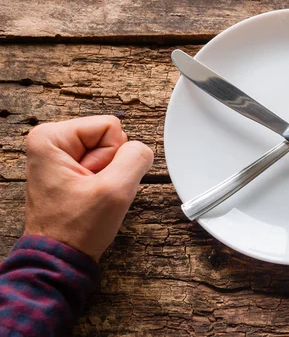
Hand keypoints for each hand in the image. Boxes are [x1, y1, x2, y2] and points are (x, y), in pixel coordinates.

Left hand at [24, 115, 153, 261]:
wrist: (62, 258)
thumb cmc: (76, 229)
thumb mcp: (115, 191)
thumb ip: (136, 159)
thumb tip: (142, 150)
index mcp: (50, 138)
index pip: (111, 126)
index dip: (114, 157)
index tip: (95, 181)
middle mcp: (51, 142)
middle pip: (110, 137)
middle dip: (112, 166)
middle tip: (95, 190)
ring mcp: (61, 156)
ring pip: (111, 151)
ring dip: (109, 176)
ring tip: (92, 196)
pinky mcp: (70, 169)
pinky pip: (105, 164)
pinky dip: (105, 182)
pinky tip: (92, 197)